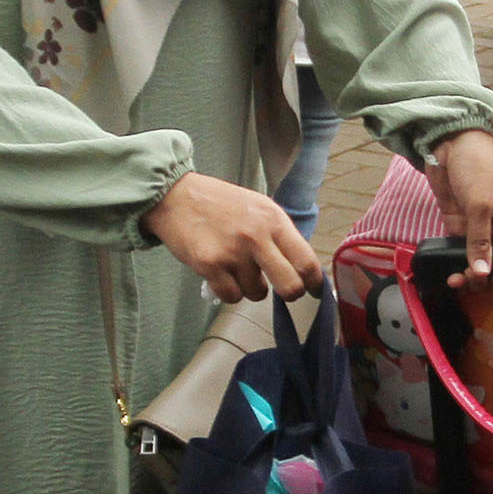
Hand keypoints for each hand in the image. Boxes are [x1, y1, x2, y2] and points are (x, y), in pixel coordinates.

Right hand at [148, 173, 317, 302]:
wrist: (176, 197)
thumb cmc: (219, 203)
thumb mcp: (258, 207)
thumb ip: (280, 235)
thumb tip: (303, 268)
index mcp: (273, 219)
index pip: (306, 261)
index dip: (315, 282)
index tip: (316, 291)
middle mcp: (256, 236)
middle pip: (290, 286)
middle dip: (290, 294)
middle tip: (282, 290)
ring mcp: (232, 252)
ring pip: (257, 294)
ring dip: (250, 287)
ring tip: (236, 266)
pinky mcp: (210, 265)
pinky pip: (232, 296)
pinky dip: (228, 291)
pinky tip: (221, 272)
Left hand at [427, 128, 492, 277]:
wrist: (451, 144)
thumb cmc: (477, 166)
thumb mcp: (481, 203)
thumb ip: (480, 239)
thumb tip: (483, 273)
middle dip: (485, 279)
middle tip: (470, 281)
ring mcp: (475, 231)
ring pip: (475, 264)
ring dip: (468, 276)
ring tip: (456, 280)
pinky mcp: (457, 228)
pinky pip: (458, 254)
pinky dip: (454, 265)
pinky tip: (448, 274)